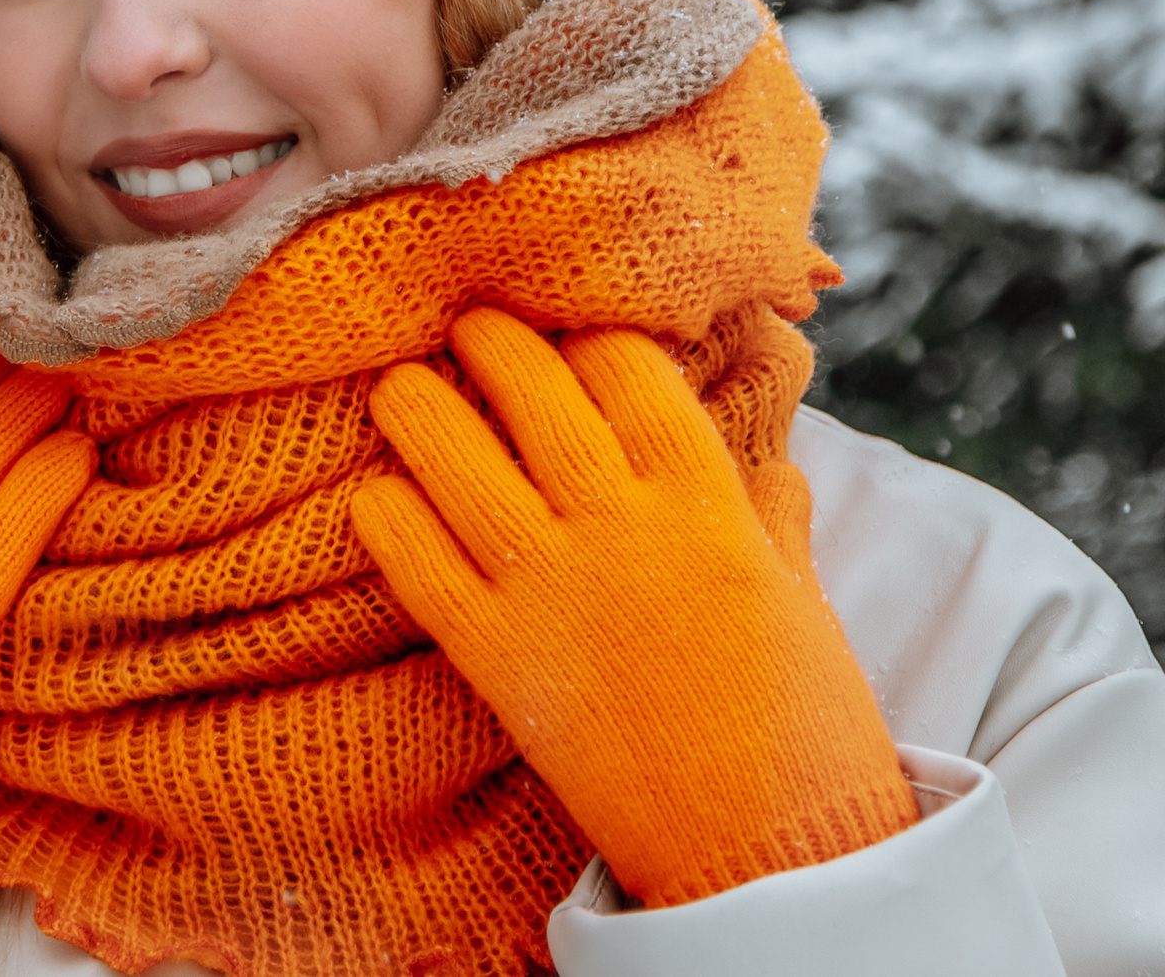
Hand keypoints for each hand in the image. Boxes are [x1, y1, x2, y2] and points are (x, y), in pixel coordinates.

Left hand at [350, 307, 915, 906]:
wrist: (771, 854)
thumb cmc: (803, 725)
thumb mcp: (802, 599)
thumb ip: (769, 519)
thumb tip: (770, 462)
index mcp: (707, 498)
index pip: (628, 368)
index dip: (587, 338)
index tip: (564, 330)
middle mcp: (622, 523)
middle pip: (532, 391)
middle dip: (491, 343)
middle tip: (465, 326)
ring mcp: (551, 584)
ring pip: (458, 458)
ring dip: (417, 408)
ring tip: (398, 384)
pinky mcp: (495, 654)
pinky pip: (417, 562)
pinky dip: (387, 517)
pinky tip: (376, 494)